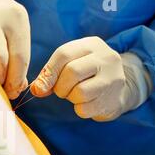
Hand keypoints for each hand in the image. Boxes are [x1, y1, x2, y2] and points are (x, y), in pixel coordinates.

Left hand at [30, 37, 151, 121]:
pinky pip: (85, 109)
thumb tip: (36, 89)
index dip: (49, 72)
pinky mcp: (113, 99)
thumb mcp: (69, 65)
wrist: (117, 90)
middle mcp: (106, 57)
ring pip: (80, 92)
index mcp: (91, 44)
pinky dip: (79, 109)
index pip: (63, 54)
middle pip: (72, 72)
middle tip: (62, 90)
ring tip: (75, 95)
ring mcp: (113, 78)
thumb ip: (50, 74)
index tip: (41, 86)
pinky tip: (86, 103)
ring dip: (70, 98)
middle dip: (59, 86)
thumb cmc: (86, 75)